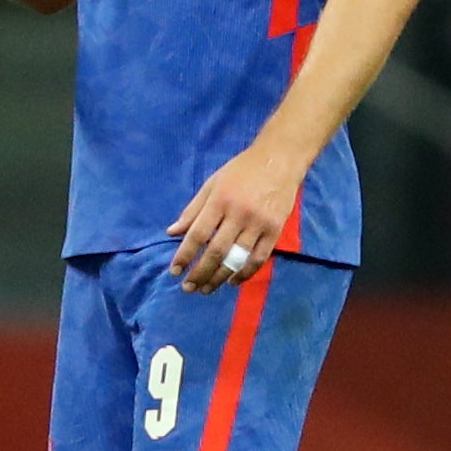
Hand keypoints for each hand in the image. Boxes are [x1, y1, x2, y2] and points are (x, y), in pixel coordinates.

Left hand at [165, 146, 304, 294]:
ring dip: (219, 278)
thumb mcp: (212, 184)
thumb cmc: (241, 171)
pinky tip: (232, 282)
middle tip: (188, 288)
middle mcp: (238, 214)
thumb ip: (193, 209)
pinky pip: (259, 258)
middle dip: (200, 272)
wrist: (278, 160)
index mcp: (219, 200)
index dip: (184, 255)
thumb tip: (172, 232)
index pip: (198, 234)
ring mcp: (258, 224)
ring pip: (237, 258)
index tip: (174, 271)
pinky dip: (245, 274)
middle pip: (216, 251)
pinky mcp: (275, 231)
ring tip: (206, 289)